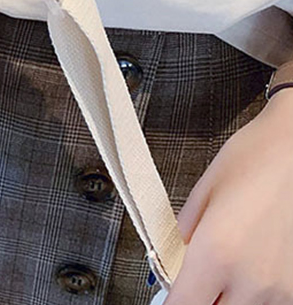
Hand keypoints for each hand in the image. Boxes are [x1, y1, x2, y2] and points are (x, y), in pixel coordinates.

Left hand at [164, 88, 292, 304]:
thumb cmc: (257, 157)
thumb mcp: (205, 191)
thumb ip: (184, 233)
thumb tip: (174, 259)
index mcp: (217, 255)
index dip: (170, 304)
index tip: (166, 297)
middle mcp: (252, 282)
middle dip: (202, 298)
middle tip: (198, 278)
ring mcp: (283, 290)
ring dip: (231, 295)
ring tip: (232, 259)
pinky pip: (269, 300)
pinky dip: (255, 290)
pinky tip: (254, 261)